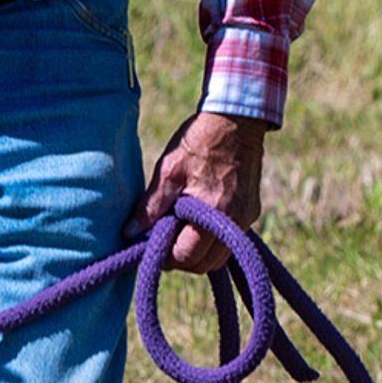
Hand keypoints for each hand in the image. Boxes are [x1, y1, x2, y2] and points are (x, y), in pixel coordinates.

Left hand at [138, 110, 268, 273]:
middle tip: (163, 240)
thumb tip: (130, 233)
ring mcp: (247, 217)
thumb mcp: (168, 170)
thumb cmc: (199, 141)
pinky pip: (230, 238)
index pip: (187, 256)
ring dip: (199, 251)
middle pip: (206, 263)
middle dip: (183, 258)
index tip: (152, 245)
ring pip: (220, 255)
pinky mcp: (251, 211)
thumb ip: (150, 206)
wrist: (238, 118)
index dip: (166, 256)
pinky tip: (197, 220)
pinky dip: (212, 238)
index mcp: (212, 212)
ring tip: (180, 229)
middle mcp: (235, 221)